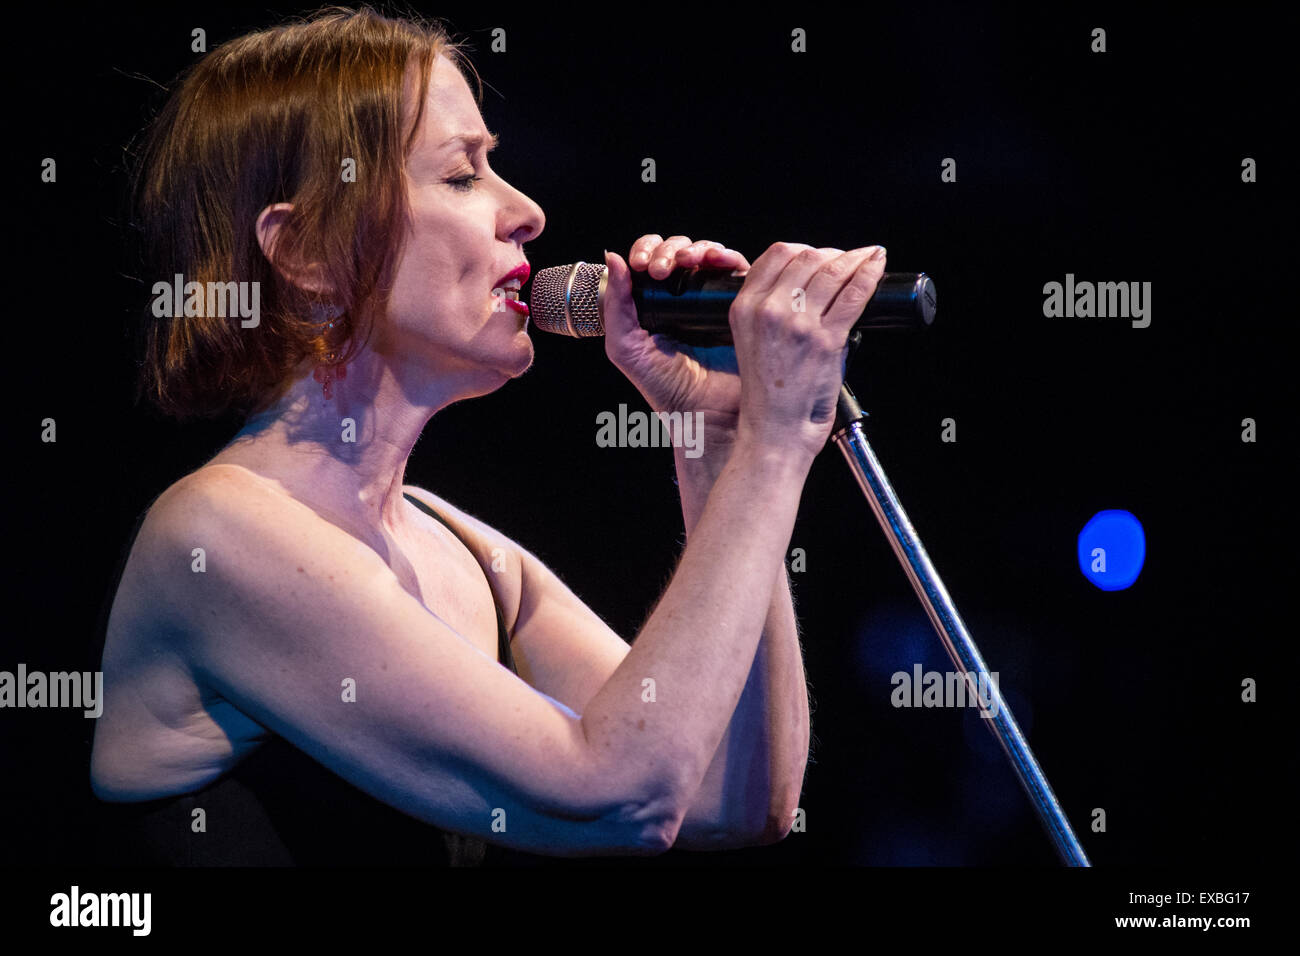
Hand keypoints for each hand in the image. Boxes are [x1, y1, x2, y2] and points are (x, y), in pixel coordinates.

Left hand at [602, 235, 750, 446]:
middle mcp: (684, 296)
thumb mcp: (626, 347)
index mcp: (654, 302)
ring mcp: (713, 298)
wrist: (705, 413)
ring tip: (688, 261)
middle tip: (660, 270)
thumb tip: (614, 257)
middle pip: (678, 251)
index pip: (650, 260)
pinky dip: (727, 255)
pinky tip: (716, 260)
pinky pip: (737, 269)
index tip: (639, 264)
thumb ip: (615, 306)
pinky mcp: (741, 304)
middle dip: (667, 251)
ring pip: (707, 253)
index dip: (645, 251)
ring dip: (695, 248)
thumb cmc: (664, 388)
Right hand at [727, 242, 886, 462]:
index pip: (775, 255)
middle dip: (832, 253)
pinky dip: (870, 274)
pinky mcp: (825, 340)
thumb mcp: (752, 342)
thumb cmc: (768, 396)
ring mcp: (797, 324)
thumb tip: (813, 285)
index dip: (803, 249)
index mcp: (744, 308)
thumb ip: (772, 311)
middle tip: (848, 259)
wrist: (775, 431)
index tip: (820, 255)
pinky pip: (854, 294)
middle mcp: (768, 311)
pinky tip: (877, 266)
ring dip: (855, 259)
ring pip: (832, 270)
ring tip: (869, 258)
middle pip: (806, 257)